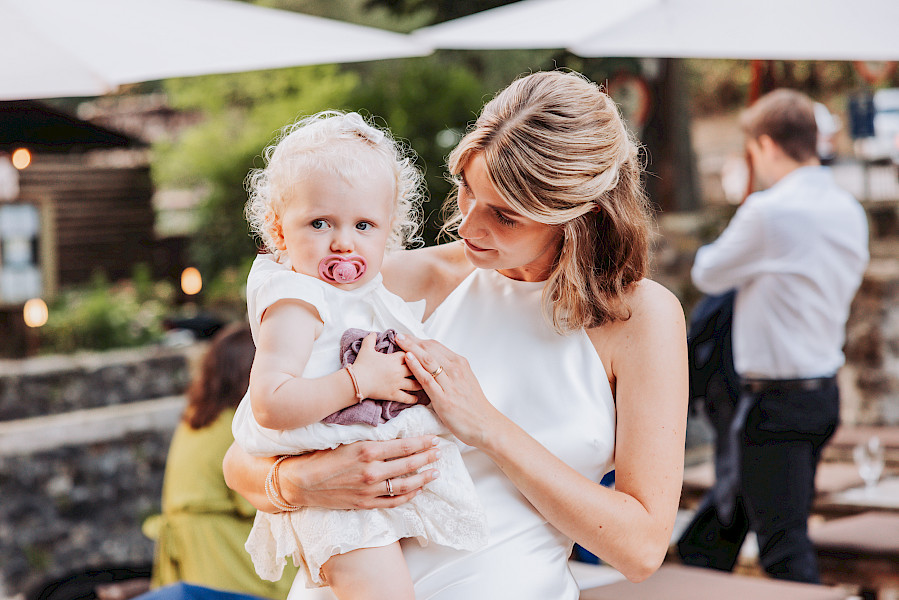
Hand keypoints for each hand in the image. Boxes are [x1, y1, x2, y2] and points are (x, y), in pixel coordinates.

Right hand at [279, 435, 441, 509]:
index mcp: (368, 450)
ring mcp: (369, 489)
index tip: (434, 439)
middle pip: (409, 464)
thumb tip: (393, 434)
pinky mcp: (365, 504)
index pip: (404, 445)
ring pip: (405, 485)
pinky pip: (393, 502)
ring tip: (435, 472)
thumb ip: (371, 439)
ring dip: (423, 478)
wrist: (301, 482)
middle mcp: (372, 470)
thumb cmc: (321, 456)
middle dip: (427, 458)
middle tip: (440, 453)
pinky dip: (408, 496)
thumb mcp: (347, 439)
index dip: (422, 443)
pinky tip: (417, 490)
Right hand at [351, 333, 421, 402]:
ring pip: (414, 384)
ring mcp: (397, 384)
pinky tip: (417, 398)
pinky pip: (406, 398)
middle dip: (419, 368)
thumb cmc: (361, 365)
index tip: (413, 355)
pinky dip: (413, 398)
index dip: (411, 354)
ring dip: (420, 383)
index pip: (408, 354)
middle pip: (415, 368)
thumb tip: (374, 333)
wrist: (357, 381)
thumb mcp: (366, 349)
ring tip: (425, 383)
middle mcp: (398, 371)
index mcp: (393, 359)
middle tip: (425, 369)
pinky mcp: (393, 394)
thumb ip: (371, 339)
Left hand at [395, 333, 502, 446]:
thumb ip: (451, 371)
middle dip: (412, 341)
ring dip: (411, 349)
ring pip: (428, 360)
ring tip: (399, 341)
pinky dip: (416, 366)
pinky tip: (407, 359)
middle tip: (399, 335)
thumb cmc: (473, 405)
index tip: (407, 337)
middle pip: (430, 349)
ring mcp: (450, 383)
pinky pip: (427, 379)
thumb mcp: (465, 380)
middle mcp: (455, 370)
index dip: (419, 340)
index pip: (436, 346)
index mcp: (460, 364)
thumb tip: (437, 364)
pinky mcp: (443, 398)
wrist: (484, 424)